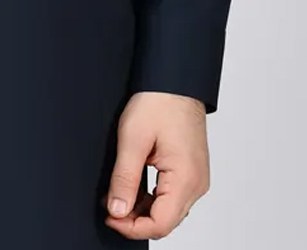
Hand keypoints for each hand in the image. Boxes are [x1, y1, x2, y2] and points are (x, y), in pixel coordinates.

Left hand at [102, 90, 209, 238]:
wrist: (176, 79)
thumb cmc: (159, 101)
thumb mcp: (133, 139)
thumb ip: (124, 179)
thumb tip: (117, 210)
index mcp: (186, 179)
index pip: (160, 224)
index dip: (131, 227)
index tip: (109, 216)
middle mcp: (197, 184)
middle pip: (165, 221)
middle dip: (135, 220)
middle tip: (109, 206)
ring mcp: (196, 178)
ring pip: (169, 210)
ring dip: (143, 209)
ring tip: (117, 194)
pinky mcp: (192, 171)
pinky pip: (172, 196)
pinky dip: (153, 198)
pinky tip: (134, 186)